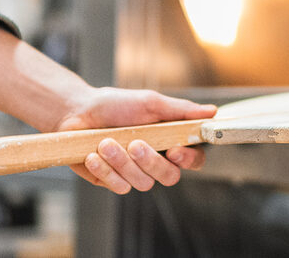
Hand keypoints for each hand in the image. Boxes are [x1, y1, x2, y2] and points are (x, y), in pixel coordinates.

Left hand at [54, 88, 216, 193]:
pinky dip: (105, 169)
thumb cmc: (114, 104)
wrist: (76, 112)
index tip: (175, 150)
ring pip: (143, 183)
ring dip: (122, 162)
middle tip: (135, 143)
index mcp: (170, 140)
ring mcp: (134, 173)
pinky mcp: (112, 181)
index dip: (190, 160)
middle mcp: (155, 160)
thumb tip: (212, 112)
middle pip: (170, 177)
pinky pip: (119, 186)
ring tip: (105, 142)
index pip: (194, 159)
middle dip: (151, 161)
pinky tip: (93, 154)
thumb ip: (182, 110)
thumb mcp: (150, 102)